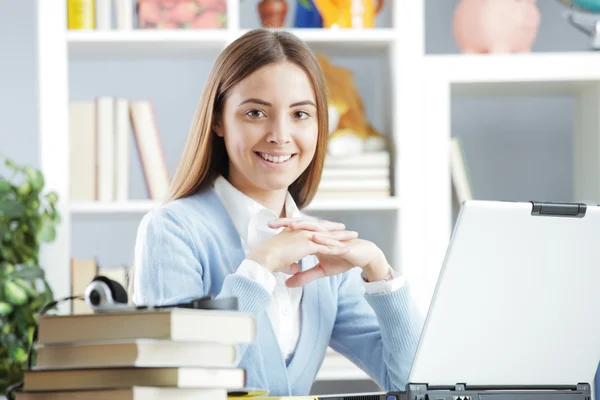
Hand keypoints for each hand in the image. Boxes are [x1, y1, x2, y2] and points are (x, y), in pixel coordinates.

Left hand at [267, 218, 390, 286]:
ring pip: (315, 230)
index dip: (281, 230)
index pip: (296, 231)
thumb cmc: (342, 259)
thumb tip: (287, 284)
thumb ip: (304, 275)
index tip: (266, 230)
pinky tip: (314, 238)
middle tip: (271, 223)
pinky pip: (331, 241)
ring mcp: (331, 237)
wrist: (364, 257)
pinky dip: (322, 239)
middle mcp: (322, 234)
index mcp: (315, 237)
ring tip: (290, 226)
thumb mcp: (321, 271)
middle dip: (287, 224)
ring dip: (303, 227)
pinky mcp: (342, 243)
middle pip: (302, 226)